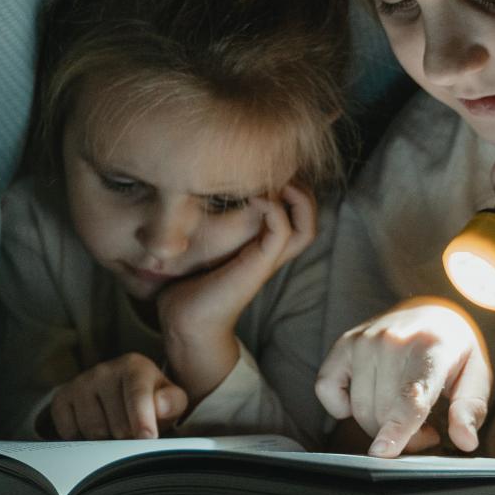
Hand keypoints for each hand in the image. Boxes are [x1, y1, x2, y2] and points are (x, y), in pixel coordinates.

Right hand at [42, 353, 188, 439]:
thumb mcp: (171, 401)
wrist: (122, 394)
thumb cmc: (151, 401)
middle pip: (116, 424)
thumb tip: (160, 405)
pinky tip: (94, 431)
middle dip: (128, 438)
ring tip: (116, 431)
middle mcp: (104, 370)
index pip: (137, 395)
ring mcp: (80, 384)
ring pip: (93, 432)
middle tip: (134, 434)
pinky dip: (82, 440)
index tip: (147, 437)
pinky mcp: (62, 399)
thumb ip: (172, 403)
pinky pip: (69, 433)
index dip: (142, 419)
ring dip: (106, 441)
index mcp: (134, 366)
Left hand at [155, 185, 316, 396]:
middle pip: (310, 222)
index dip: (292, 191)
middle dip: (304, 192)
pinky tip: (253, 197)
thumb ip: (203, 225)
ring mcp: (266, 261)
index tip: (268, 172)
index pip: (296, 218)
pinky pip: (281, 232)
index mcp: (261, 249)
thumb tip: (187, 196)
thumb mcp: (199, 248)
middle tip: (280, 174)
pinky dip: (273, 208)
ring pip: (306, 228)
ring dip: (297, 199)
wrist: (184, 322)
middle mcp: (270, 254)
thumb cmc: (187, 287)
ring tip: (277, 183)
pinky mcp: (257, 266)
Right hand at [313, 298, 489, 456]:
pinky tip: (366, 398)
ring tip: (403, 416)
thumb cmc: (453, 349)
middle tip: (425, 432)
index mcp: (431, 346)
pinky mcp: (343, 344)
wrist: (430, 309)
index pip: (410, 395)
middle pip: (383, 412)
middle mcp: (391, 340)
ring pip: (358, 408)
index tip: (382, 452)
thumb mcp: (476, 375)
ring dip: (378, 425)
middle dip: (403, 436)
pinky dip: (340, 405)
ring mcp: (363, 340)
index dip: (396, 427)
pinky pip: (326, 389)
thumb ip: (470, 409)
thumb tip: (465, 440)